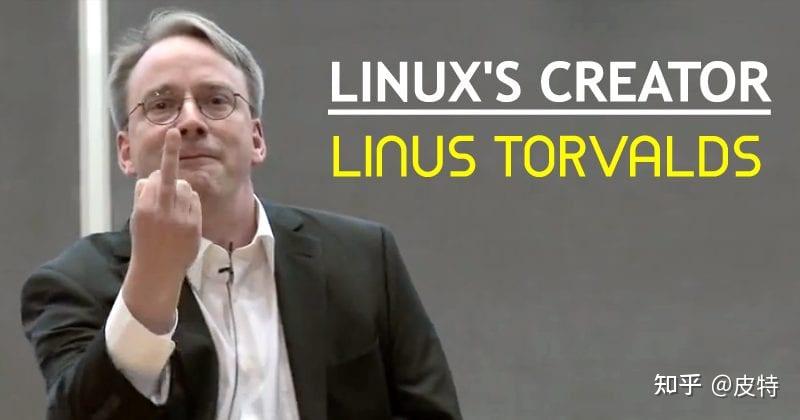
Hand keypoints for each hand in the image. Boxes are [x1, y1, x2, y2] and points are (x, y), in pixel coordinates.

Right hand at [122, 128, 201, 332]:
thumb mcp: (137, 217)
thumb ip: (144, 196)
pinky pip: (194, 201)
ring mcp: (181, 217)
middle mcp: (164, 210)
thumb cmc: (145, 240)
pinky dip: (189, 204)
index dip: (167, 154)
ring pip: (185, 188)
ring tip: (172, 213)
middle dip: (170, 176)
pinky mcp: (194, 224)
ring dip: (180, 194)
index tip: (174, 132)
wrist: (158, 270)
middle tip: (168, 177)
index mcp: (145, 206)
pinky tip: (182, 219)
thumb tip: (152, 178)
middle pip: (171, 179)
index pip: (155, 176)